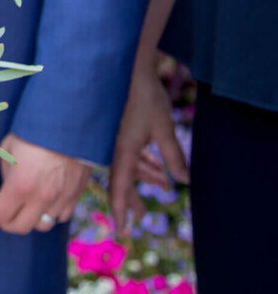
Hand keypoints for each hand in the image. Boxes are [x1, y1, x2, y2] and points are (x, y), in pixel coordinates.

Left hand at [0, 133, 91, 234]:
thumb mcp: (8, 147)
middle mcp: (42, 197)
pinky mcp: (77, 194)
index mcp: (21, 185)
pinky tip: (45, 196)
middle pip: (21, 227)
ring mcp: (62, 198)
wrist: (69, 121)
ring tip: (26, 198)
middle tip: (4, 202)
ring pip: (44, 224)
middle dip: (7, 218)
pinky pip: (62, 215)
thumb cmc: (33, 130)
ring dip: (31, 216)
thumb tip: (8, 186)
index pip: (1, 215)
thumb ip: (6, 173)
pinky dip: (51, 211)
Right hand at [107, 63, 187, 235]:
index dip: (121, 210)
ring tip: (163, 186)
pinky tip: (157, 165)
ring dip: (145, 176)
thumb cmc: (145, 97)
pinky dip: (143, 162)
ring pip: (128, 166)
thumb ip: (173, 155)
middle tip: (141, 217)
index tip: (123, 229)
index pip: (120, 188)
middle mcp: (114, 147)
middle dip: (133, 199)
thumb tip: (184, 180)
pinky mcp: (119, 129)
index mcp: (122, 150)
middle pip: (122, 181)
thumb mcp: (164, 127)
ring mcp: (115, 138)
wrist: (127, 69)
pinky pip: (129, 153)